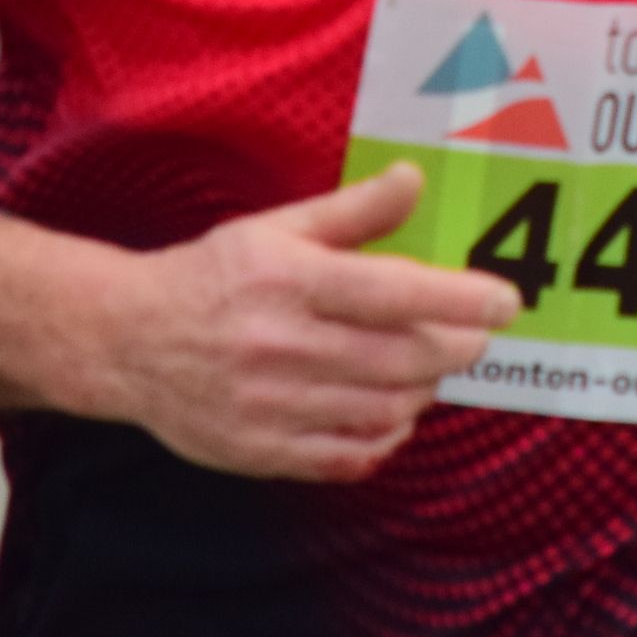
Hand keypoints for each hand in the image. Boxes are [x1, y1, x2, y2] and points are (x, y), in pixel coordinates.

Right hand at [82, 162, 520, 483]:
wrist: (129, 341)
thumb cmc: (215, 275)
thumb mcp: (278, 228)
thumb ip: (353, 211)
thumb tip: (414, 179)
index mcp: (287, 280)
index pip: (392, 292)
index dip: (459, 298)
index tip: (507, 302)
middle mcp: (280, 345)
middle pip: (400, 359)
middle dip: (455, 347)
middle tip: (473, 335)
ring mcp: (270, 406)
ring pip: (383, 410)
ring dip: (423, 391)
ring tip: (426, 368)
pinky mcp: (261, 452)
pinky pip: (349, 457)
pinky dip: (384, 437)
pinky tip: (389, 412)